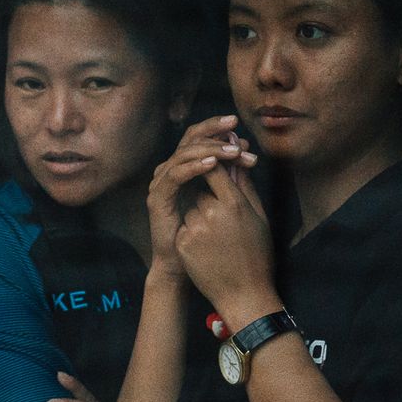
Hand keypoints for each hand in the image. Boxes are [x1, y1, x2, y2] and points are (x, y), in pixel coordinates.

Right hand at [147, 115, 257, 277]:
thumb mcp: (228, 203)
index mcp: (187, 169)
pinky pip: (175, 176)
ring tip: (233, 152)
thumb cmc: (209, 239)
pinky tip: (212, 165)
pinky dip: (194, 167)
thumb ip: (234, 178)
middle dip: (215, 134)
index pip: (201, 140)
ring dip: (210, 150)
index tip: (244, 135)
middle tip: (237, 132)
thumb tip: (245, 150)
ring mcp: (162, 183)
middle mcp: (172, 171)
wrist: (186, 269)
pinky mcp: (157, 199)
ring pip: (184, 154)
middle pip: (190, 140)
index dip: (220, 132)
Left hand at [174, 163, 277, 329]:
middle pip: (200, 189)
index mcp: (234, 204)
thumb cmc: (257, 255)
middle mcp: (212, 213)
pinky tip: (209, 248)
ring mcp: (195, 228)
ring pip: (191, 207)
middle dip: (208, 196)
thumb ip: (245, 186)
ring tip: (218, 238)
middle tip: (224, 218)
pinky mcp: (183, 242)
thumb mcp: (259, 218)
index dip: (213, 166)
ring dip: (200, 214)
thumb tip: (236, 162)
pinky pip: (185, 225)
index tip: (216, 169)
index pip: (215, 168)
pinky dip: (193, 231)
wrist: (244, 295)